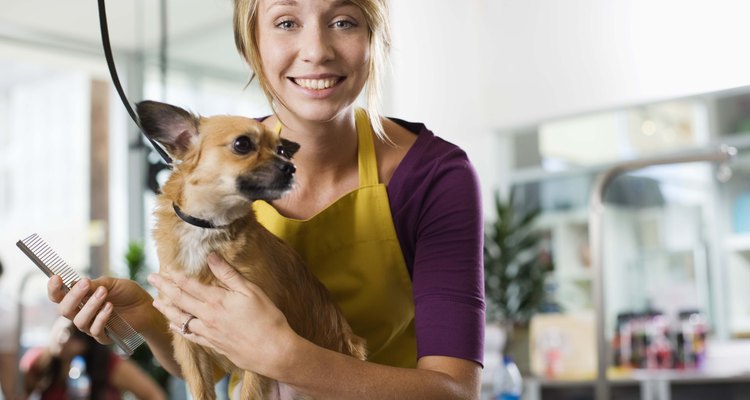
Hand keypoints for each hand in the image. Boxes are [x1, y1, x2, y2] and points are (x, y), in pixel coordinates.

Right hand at [47, 276, 162, 344]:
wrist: (147, 307)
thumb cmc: (128, 293)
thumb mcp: (112, 283)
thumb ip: (96, 285)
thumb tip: (77, 284)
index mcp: (80, 299)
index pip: (58, 297)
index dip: (54, 289)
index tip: (57, 278)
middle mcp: (81, 314)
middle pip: (64, 310)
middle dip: (73, 296)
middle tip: (85, 284)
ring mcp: (91, 326)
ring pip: (79, 321)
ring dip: (90, 305)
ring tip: (104, 293)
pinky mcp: (104, 337)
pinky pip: (95, 330)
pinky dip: (101, 317)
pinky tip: (110, 307)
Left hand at [149, 253, 296, 376]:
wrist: (272, 351)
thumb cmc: (267, 319)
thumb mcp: (250, 291)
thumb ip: (228, 274)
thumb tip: (212, 256)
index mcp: (217, 300)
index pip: (190, 285)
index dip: (176, 276)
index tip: (165, 268)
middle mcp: (207, 316)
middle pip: (180, 300)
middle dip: (164, 288)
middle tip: (151, 278)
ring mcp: (208, 332)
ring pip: (180, 319)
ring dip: (166, 309)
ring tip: (156, 301)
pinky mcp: (213, 345)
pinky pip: (189, 336)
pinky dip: (179, 329)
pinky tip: (174, 325)